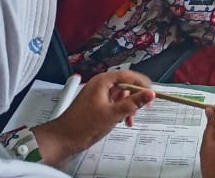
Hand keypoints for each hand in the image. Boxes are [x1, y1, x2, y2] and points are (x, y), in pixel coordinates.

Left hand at [33, 71, 153, 164]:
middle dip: (134, 98)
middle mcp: (100, 84)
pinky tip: (123, 121)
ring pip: (120, 95)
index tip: (152, 93)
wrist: (62, 139)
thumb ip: (133, 103)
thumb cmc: (82, 125)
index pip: (128, 75)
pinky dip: (121, 111)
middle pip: (125, 85)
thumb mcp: (113, 114)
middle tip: (143, 108)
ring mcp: (98, 94)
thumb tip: (150, 94)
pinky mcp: (96, 104)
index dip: (142, 84)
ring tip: (129, 119)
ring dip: (128, 107)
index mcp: (102, 81)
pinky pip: (114, 103)